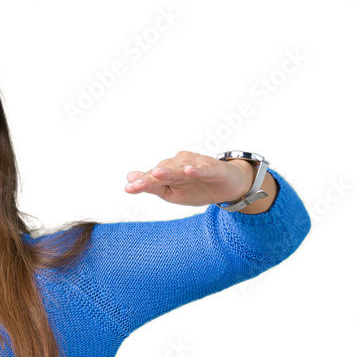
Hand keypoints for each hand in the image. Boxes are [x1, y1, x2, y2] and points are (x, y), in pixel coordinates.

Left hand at [124, 150, 254, 206]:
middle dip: (151, 178)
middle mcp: (181, 164)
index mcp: (170, 172)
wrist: (227, 186)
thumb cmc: (198, 188)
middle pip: (164, 172)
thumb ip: (152, 185)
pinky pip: (204, 168)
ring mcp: (197, 164)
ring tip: (156, 173)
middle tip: (137, 183)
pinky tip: (189, 171)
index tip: (128, 188)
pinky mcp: (213, 168)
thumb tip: (129, 178)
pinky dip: (197, 169)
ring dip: (169, 171)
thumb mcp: (172, 192)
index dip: (142, 183)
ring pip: (181, 168)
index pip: (154, 178)